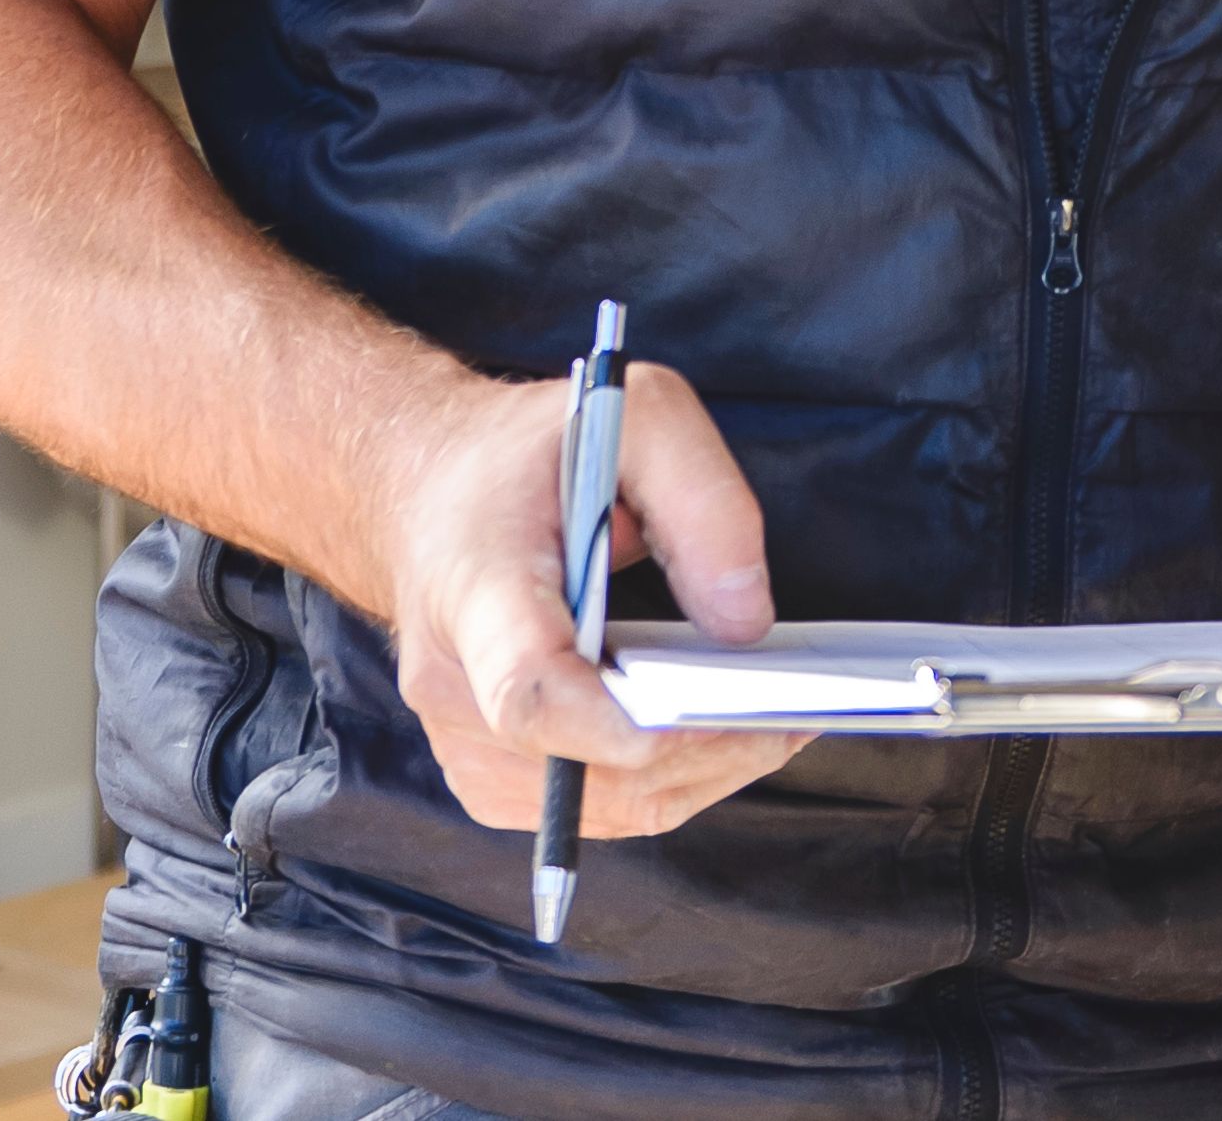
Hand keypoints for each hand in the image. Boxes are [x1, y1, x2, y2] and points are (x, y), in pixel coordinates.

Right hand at [363, 357, 807, 839]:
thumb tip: (745, 627)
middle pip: (585, 766)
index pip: (528, 690)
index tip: (698, 718)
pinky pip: (592, 806)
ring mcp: (461, 741)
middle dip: (703, 750)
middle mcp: (452, 683)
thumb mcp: (635, 415)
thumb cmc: (531, 453)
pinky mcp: (487, 774)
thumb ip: (702, 501)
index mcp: (475, 587)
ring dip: (696, 774)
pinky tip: (711, 732)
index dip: (613, 729)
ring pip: (602, 803)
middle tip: (796, 708)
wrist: (424, 490)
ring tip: (772, 720)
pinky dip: (663, 781)